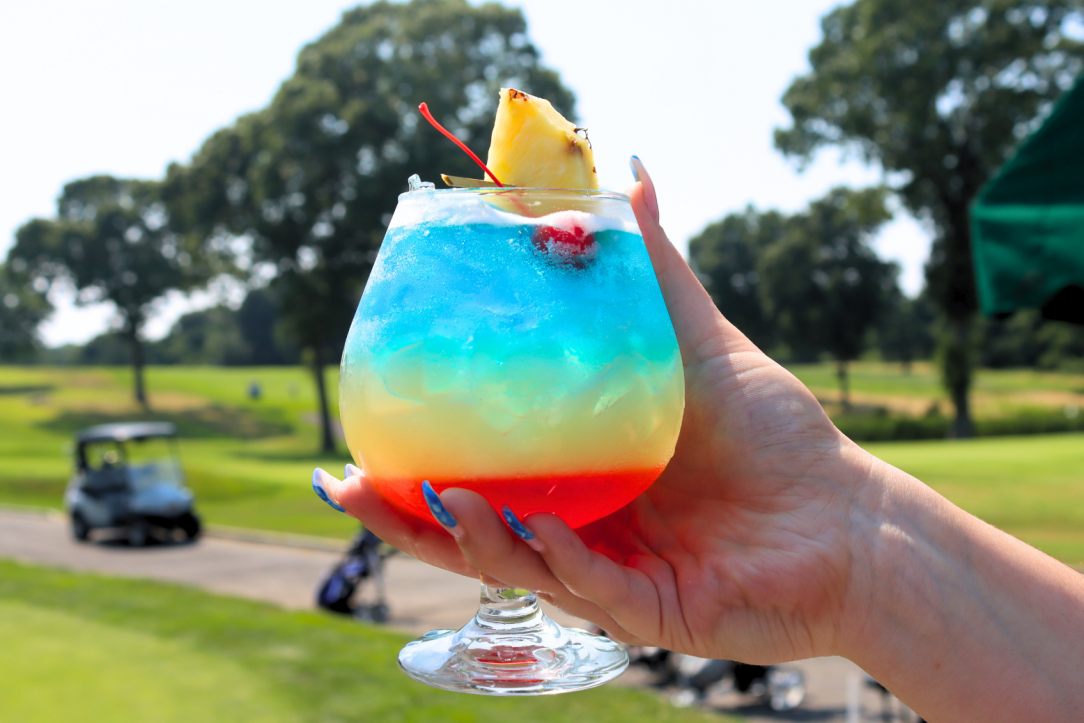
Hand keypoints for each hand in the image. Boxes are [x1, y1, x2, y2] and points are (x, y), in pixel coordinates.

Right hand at [323, 157, 871, 662]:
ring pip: (516, 564)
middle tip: (345, 483)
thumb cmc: (775, 435)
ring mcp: (607, 576)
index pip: (481, 472)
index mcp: (577, 474)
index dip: (417, 461)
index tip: (361, 433)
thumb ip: (655, 271)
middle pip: (472, 529)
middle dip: (405, 514)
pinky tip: (524, 526)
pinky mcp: (649, 614)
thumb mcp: (699, 344)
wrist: (846, 515)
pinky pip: (588, 588)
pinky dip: (554, 558)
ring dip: (468, 535)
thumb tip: (629, 172)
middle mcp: (578, 529)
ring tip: (439, 492)